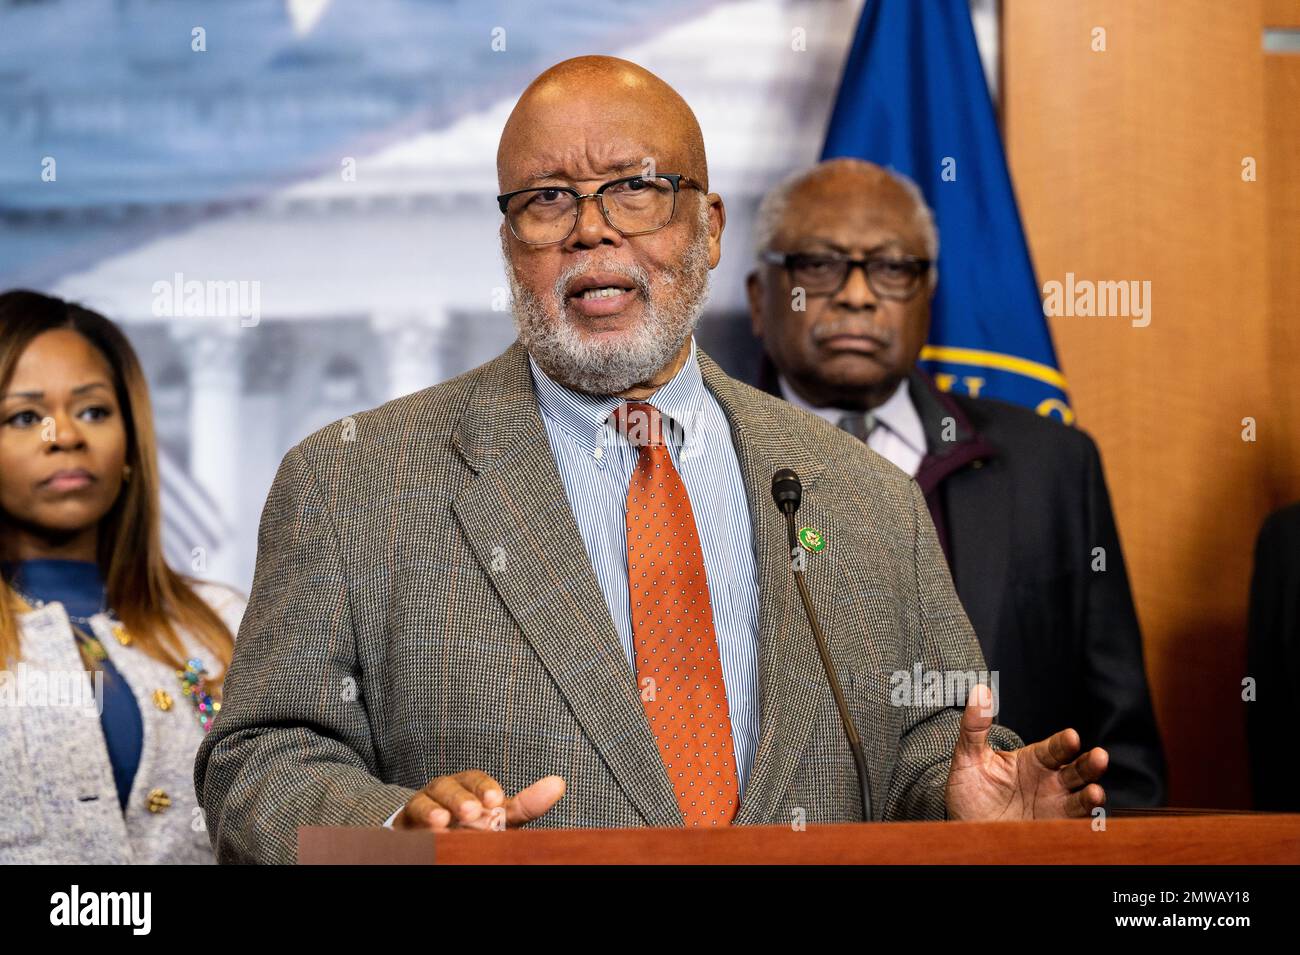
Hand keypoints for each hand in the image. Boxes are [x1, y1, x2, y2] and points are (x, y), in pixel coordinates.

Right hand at [394, 770, 565, 830]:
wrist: (431, 838)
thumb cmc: (473, 827)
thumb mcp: (501, 818)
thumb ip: (525, 805)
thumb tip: (559, 783)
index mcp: (468, 787)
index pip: (475, 780)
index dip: (484, 787)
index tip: (495, 800)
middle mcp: (444, 791)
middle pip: (448, 786)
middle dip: (460, 798)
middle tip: (472, 812)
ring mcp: (421, 807)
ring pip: (423, 800)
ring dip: (433, 810)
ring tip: (442, 823)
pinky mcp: (404, 825)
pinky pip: (407, 820)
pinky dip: (417, 825)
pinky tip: (429, 834)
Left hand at [945, 685, 1107, 819]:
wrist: (966, 829)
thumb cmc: (970, 792)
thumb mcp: (968, 758)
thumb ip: (974, 728)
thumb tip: (979, 692)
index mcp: (1033, 760)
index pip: (1054, 748)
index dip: (1064, 742)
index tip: (1071, 737)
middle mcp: (1050, 781)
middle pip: (1077, 769)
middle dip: (1090, 764)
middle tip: (1099, 757)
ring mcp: (1054, 806)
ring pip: (1081, 797)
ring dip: (1092, 794)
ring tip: (1095, 792)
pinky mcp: (1053, 829)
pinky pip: (1073, 824)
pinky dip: (1083, 821)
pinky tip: (1088, 819)